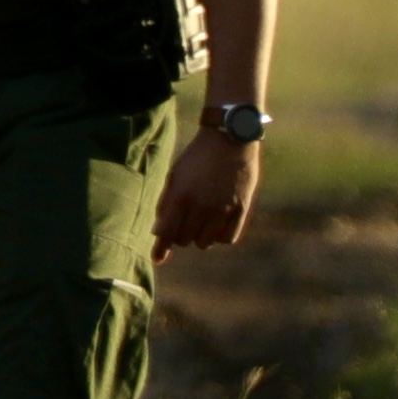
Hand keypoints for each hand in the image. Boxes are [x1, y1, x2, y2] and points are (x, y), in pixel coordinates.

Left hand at [154, 131, 261, 259]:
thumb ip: (165, 204)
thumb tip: (157, 232)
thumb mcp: (175, 176)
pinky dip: (219, 236)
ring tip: (200, 221)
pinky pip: (227, 238)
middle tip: (183, 222)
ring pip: (205, 243)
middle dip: (180, 234)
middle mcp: (202, 206)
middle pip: (185, 240)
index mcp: (181, 196)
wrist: (230, 140)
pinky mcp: (241, 209)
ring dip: (199, 236)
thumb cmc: (197, 158)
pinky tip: (216, 225)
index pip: (167, 232)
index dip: (161, 247)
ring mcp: (223, 209)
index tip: (156, 258)